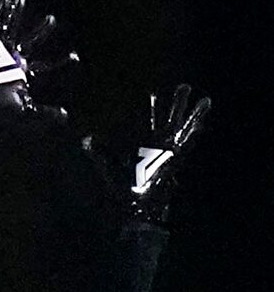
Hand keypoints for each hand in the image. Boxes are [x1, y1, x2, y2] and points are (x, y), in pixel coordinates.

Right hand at [0, 0, 77, 125]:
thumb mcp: (25, 113)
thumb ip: (44, 114)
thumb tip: (65, 117)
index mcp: (23, 76)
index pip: (47, 67)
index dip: (62, 62)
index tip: (76, 57)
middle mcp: (13, 62)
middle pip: (31, 42)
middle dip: (41, 31)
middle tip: (52, 19)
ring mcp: (1, 53)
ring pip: (12, 29)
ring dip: (17, 14)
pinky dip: (0, 14)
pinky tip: (5, 0)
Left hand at [83, 85, 210, 224]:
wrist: (135, 205)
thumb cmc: (124, 188)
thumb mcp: (109, 165)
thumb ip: (99, 151)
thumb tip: (85, 139)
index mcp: (145, 145)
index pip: (149, 121)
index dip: (153, 107)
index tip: (153, 93)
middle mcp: (160, 145)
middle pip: (170, 119)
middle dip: (177, 103)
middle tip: (184, 86)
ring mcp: (170, 152)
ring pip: (183, 128)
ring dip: (194, 114)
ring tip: (205, 100)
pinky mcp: (176, 160)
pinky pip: (188, 144)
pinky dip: (195, 133)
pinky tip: (201, 123)